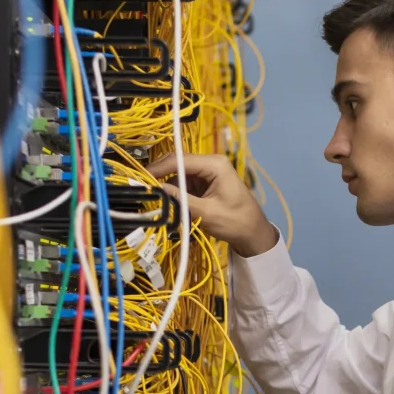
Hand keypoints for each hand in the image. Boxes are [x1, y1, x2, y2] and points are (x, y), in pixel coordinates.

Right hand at [147, 153, 277, 255]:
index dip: (159, 168)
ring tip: (156, 198)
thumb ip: (182, 200)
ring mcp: (208, 172)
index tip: (141, 178)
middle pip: (178, 163)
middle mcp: (211, 163)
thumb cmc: (235, 222)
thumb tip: (157, 189)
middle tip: (143, 187)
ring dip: (168, 186)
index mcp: (215, 164)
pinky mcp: (205, 183)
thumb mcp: (206, 213)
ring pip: (179, 174)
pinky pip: (185, 183)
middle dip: (161, 175)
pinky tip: (170, 202)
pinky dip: (177, 192)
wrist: (253, 232)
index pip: (180, 160)